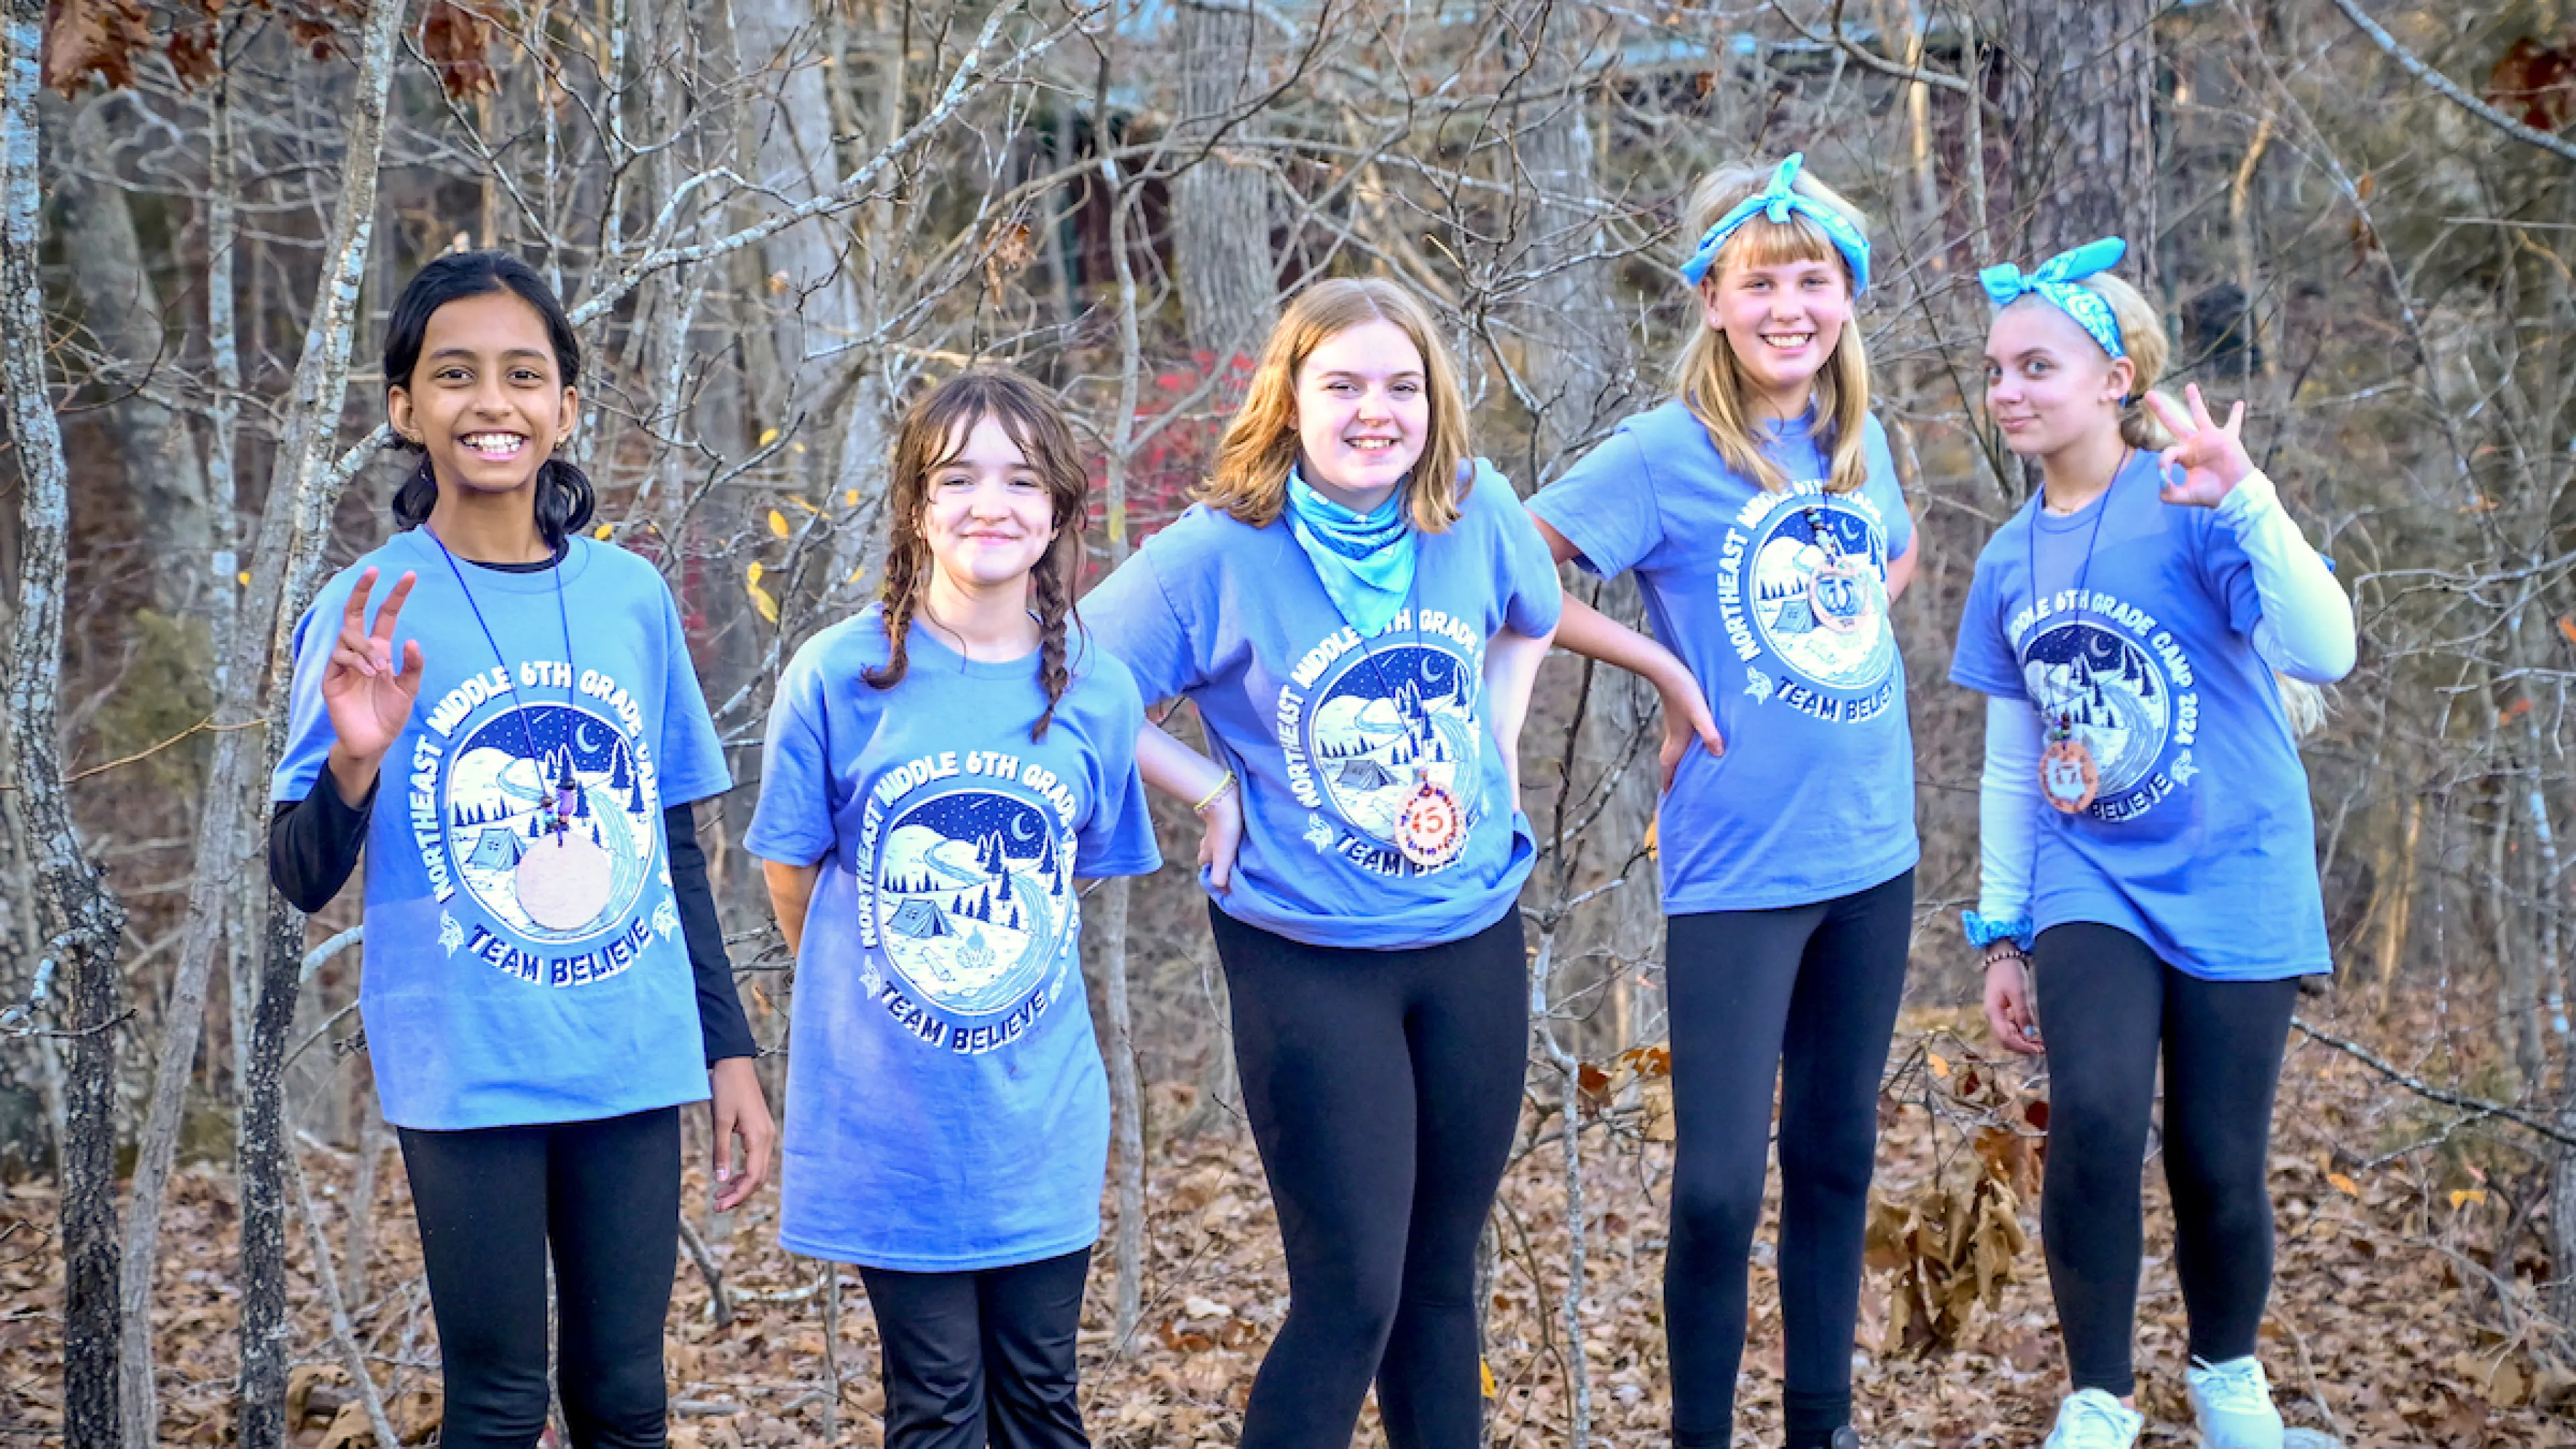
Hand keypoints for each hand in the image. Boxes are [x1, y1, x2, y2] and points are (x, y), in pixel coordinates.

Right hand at [321, 567, 423, 766]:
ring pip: (348, 636)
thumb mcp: (409, 690)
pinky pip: (339, 657)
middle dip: (362, 590)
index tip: (410, 575)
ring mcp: (343, 663)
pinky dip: (356, 661)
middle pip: (355, 613)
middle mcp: (360, 652)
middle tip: (373, 571)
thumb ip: (413, 667)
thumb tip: (412, 640)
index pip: (385, 615)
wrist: (373, 743)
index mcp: (380, 650)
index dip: (395, 595)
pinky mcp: (331, 678)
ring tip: (381, 670)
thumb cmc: (390, 715)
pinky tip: (369, 674)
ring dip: (366, 647)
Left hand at [708, 1056, 774, 1211]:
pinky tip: (730, 1176)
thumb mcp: (720, 1121)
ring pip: (758, 1170)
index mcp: (759, 1138)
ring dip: (741, 1184)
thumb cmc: (727, 1089)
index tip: (719, 1206)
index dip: (737, 1195)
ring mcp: (767, 1134)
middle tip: (717, 1205)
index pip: (753, 1177)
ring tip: (720, 1194)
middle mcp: (768, 1138)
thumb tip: (720, 1180)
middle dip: (740, 1194)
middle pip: (759, 1178)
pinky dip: (744, 1172)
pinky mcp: (761, 1130)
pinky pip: (757, 1159)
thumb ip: (721, 1151)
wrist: (735, 1064)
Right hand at [1197, 790, 1242, 892]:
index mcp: (1207, 852)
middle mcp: (1209, 842)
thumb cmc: (1224, 830)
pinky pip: (1226, 830)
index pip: (1206, 867)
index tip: (1226, 882)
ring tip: (1239, 853)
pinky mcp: (1225, 818)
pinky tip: (1241, 836)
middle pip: (1210, 854)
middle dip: (1219, 861)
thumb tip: (1223, 892)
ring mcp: (1216, 829)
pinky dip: (1232, 835)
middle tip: (1233, 867)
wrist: (1224, 800)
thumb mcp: (1222, 857)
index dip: (1213, 875)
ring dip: (1227, 848)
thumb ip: (1220, 875)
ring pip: (1218, 842)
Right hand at [1656, 677, 1723, 790]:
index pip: (1669, 766)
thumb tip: (1718, 754)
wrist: (1666, 669)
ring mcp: (1676, 725)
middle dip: (1672, 775)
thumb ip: (1709, 732)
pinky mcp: (1680, 715)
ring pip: (1675, 749)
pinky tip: (1695, 743)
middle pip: (1670, 760)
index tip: (1668, 796)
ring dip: (1678, 761)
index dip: (1668, 782)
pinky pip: (1680, 738)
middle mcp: (1674, 735)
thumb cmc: (1683, 690)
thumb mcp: (1700, 713)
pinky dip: (1684, 747)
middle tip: (1677, 788)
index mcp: (1678, 739)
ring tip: (1686, 771)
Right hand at [1983, 951, 2043, 1055]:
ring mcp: (1996, 1015)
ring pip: (2008, 1037)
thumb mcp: (2018, 992)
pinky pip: (2010, 1029)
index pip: (2006, 1037)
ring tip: (2040, 1044)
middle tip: (2042, 1049)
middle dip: (2023, 1047)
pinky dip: (2022, 1035)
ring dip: (2023, 1042)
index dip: (2022, 1046)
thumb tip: (2030, 1034)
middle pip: (2005, 1041)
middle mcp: (1992, 1017)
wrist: (2002, 957)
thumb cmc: (2009, 972)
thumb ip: (2023, 1014)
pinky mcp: (2002, 1013)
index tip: (2038, 1049)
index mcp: (1993, 1012)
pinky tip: (2033, 1034)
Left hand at [2147, 384, 2255, 507]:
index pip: (2167, 452)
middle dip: (2162, 410)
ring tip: (2188, 386)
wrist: (2234, 494)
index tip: (2165, 477)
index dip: (2163, 464)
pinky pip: (2233, 423)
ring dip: (2194, 401)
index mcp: (2184, 456)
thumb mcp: (2184, 495)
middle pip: (2174, 423)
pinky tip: (2239, 403)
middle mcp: (2194, 444)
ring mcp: (2210, 439)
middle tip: (2149, 395)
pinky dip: (2236, 414)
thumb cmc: (2210, 494)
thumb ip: (2169, 492)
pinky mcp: (2227, 438)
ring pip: (2200, 415)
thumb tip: (2161, 483)